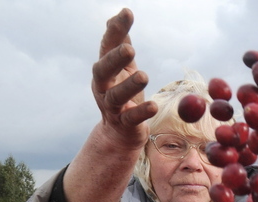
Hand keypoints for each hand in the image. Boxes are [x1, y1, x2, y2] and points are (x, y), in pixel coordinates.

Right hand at [92, 9, 156, 149]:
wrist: (120, 133)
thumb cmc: (123, 94)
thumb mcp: (123, 68)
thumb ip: (120, 44)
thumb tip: (119, 15)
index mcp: (105, 70)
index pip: (107, 47)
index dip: (115, 30)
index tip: (127, 13)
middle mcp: (103, 87)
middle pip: (103, 70)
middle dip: (115, 59)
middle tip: (129, 48)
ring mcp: (112, 107)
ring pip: (117, 96)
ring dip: (129, 86)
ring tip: (144, 76)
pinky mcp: (125, 124)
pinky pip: (132, 118)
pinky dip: (141, 112)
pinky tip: (153, 106)